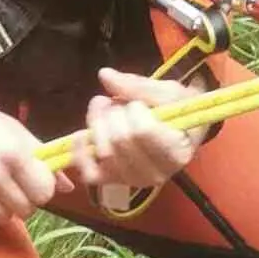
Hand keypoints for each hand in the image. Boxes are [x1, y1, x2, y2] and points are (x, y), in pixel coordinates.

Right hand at [0, 77, 57, 232]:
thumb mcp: (11, 128)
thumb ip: (40, 156)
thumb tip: (67, 186)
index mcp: (12, 152)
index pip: (44, 193)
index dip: (40, 187)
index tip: (31, 180)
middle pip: (26, 209)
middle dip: (22, 198)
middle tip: (9, 183)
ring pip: (3, 219)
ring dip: (0, 207)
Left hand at [67, 69, 200, 198]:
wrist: (176, 130)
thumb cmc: (176, 110)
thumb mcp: (167, 92)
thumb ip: (138, 86)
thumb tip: (105, 75)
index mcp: (177, 154)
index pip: (143, 131)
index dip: (134, 110)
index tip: (138, 104)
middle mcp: (156, 174)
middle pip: (119, 140)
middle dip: (113, 114)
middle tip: (117, 103)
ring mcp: (132, 180)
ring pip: (103, 152)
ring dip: (98, 125)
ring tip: (106, 112)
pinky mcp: (113, 182)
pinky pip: (89, 173)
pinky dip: (81, 153)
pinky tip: (83, 134)